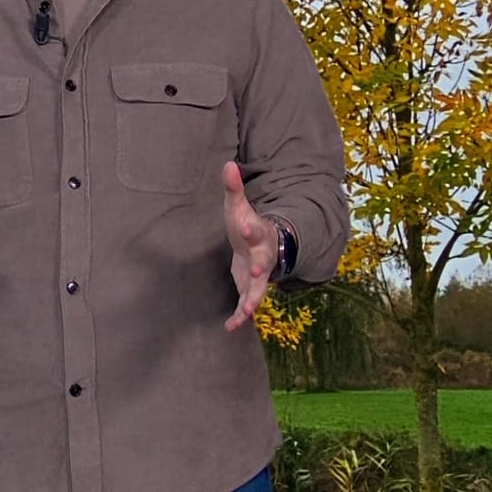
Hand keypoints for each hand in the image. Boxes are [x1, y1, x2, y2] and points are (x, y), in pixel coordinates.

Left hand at [222, 161, 277, 331]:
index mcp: (258, 233)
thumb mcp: (238, 206)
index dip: (251, 228)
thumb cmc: (246, 223)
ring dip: (252, 300)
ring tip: (246, 312)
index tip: (245, 226)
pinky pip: (246, 304)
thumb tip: (227, 163)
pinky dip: (240, 316)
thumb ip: (233, 188)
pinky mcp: (250, 289)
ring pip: (259, 289)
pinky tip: (230, 327)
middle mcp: (262, 256)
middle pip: (264, 262)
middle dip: (261, 268)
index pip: (256, 229)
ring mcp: (259, 275)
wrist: (262, 245)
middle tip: (257, 273)